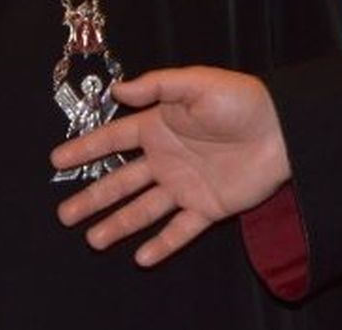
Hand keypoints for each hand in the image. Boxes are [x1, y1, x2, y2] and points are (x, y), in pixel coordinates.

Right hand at [51, 67, 289, 265]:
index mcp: (159, 126)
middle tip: (64, 214)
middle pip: (121, 181)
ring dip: (118, 224)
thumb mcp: (196, 83)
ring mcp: (186, 185)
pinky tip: (142, 257)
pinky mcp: (209, 206)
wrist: (284, 129)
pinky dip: (163, 244)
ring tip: (92, 239)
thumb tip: (119, 89)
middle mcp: (166, 158)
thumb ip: (157, 86)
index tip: (57, 160)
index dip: (85, 149)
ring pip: (143, 209)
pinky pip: (181, 230)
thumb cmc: (240, 100)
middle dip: (92, 197)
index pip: (113, 141)